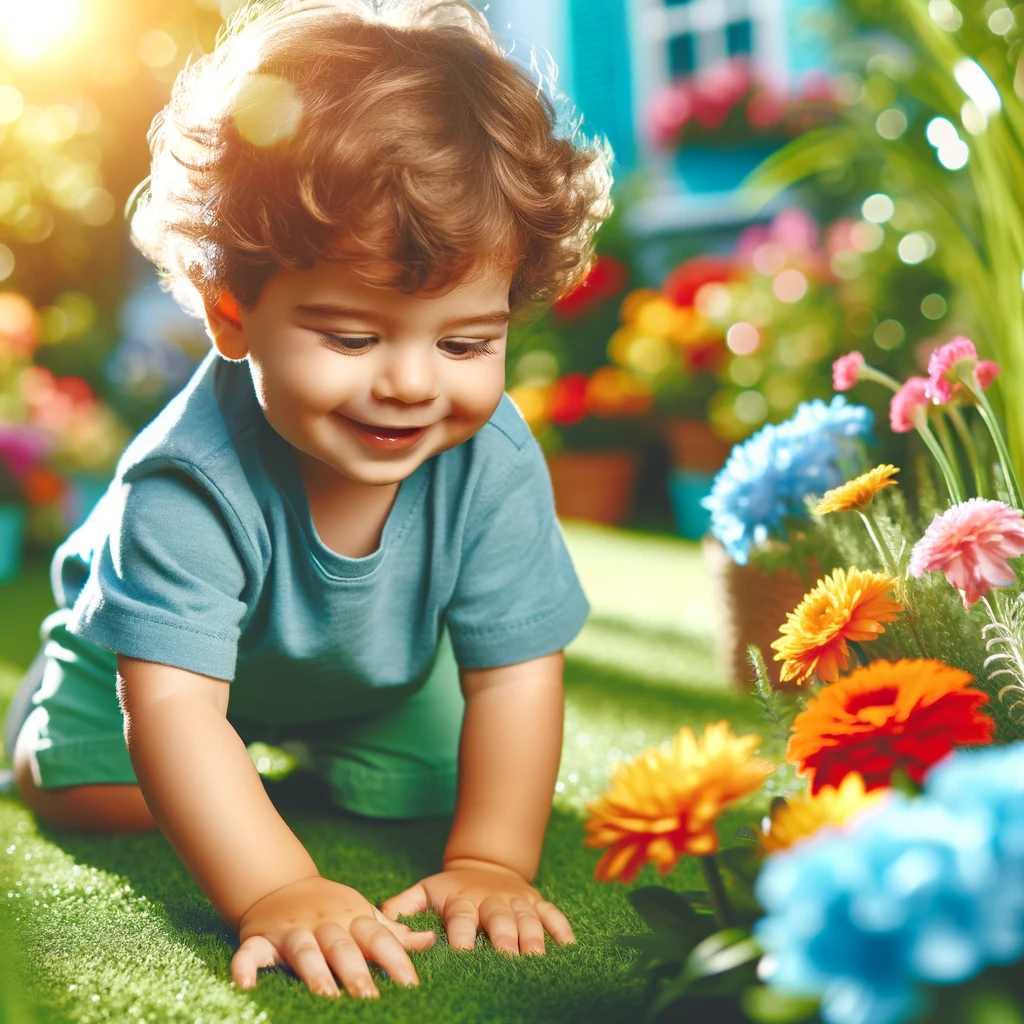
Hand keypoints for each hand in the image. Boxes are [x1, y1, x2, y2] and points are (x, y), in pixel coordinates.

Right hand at [232, 875, 435, 997]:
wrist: (281, 883)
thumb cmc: (332, 909)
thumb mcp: (364, 915)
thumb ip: (394, 933)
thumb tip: (431, 941)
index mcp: (352, 918)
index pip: (379, 937)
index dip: (395, 960)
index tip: (411, 985)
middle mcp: (324, 924)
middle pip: (342, 946)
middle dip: (356, 972)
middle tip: (370, 997)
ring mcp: (292, 931)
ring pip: (304, 950)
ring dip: (313, 971)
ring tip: (325, 995)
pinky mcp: (260, 938)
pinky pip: (250, 952)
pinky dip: (245, 966)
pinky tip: (245, 986)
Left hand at [379, 858, 575, 955]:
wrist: (485, 863)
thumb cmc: (450, 888)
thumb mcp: (424, 891)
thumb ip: (401, 906)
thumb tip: (376, 918)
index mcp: (462, 900)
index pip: (461, 917)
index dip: (462, 933)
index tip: (463, 951)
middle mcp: (491, 900)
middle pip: (498, 919)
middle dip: (504, 938)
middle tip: (509, 959)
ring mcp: (516, 901)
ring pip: (527, 918)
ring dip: (532, 937)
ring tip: (536, 958)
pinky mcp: (536, 902)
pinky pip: (552, 914)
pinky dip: (561, 928)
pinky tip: (570, 947)